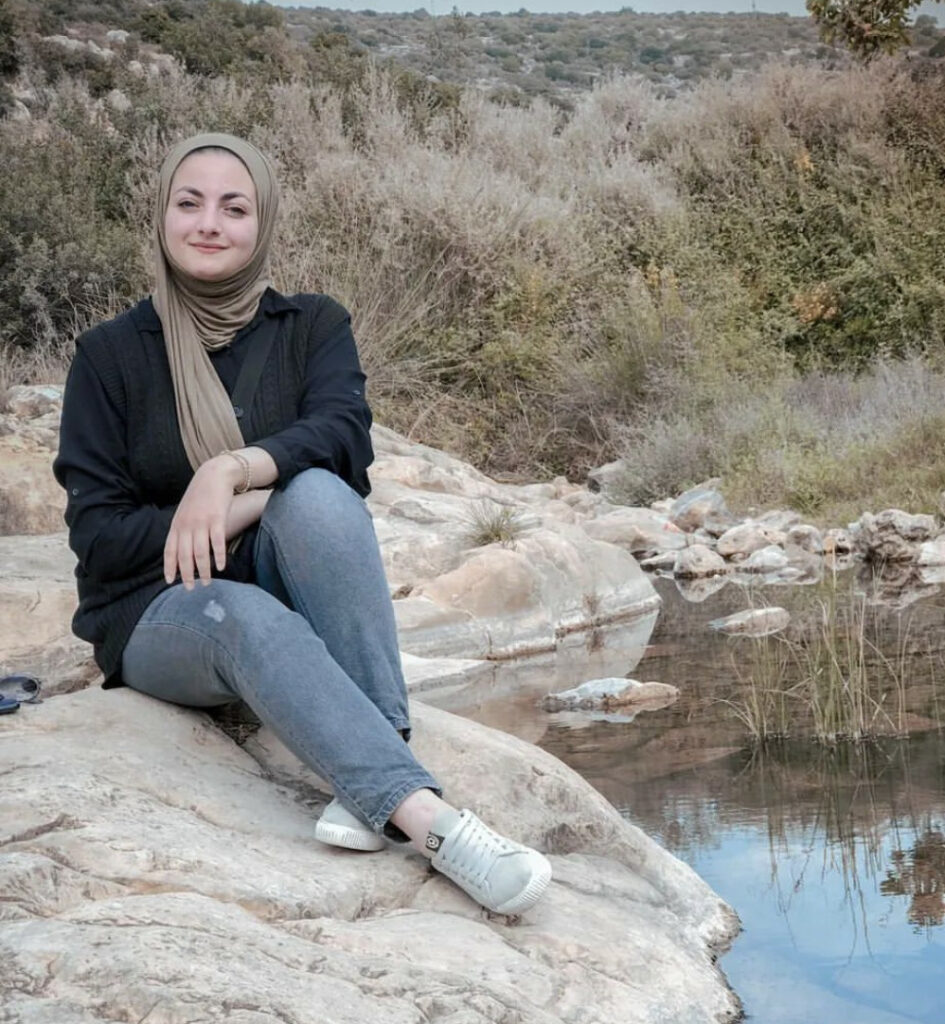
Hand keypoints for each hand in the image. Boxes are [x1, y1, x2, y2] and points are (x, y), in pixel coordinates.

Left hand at [164, 456, 239, 588]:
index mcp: (177, 524)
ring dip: (203, 570)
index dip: (169, 567)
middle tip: (190, 588)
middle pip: (184, 555)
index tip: (170, 581)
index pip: (169, 550)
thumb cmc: (201, 495)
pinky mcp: (217, 519)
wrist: (214, 475)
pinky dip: (219, 556)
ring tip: (207, 582)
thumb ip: (182, 528)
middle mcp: (186, 525)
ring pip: (200, 552)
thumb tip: (181, 548)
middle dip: (186, 574)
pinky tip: (221, 566)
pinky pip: (217, 542)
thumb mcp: (185, 511)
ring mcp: (201, 522)